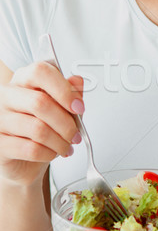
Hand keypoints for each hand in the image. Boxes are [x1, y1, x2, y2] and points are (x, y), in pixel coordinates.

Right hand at [0, 61, 83, 185]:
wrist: (23, 158)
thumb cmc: (42, 128)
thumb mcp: (62, 108)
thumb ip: (71, 93)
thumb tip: (77, 81)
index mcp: (23, 80)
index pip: (40, 72)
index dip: (63, 89)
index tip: (78, 107)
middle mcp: (7, 96)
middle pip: (40, 102)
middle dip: (66, 123)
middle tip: (76, 134)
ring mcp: (0, 120)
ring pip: (38, 129)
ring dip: (60, 141)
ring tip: (66, 146)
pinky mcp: (0, 144)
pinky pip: (31, 149)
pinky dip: (49, 153)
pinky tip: (52, 152)